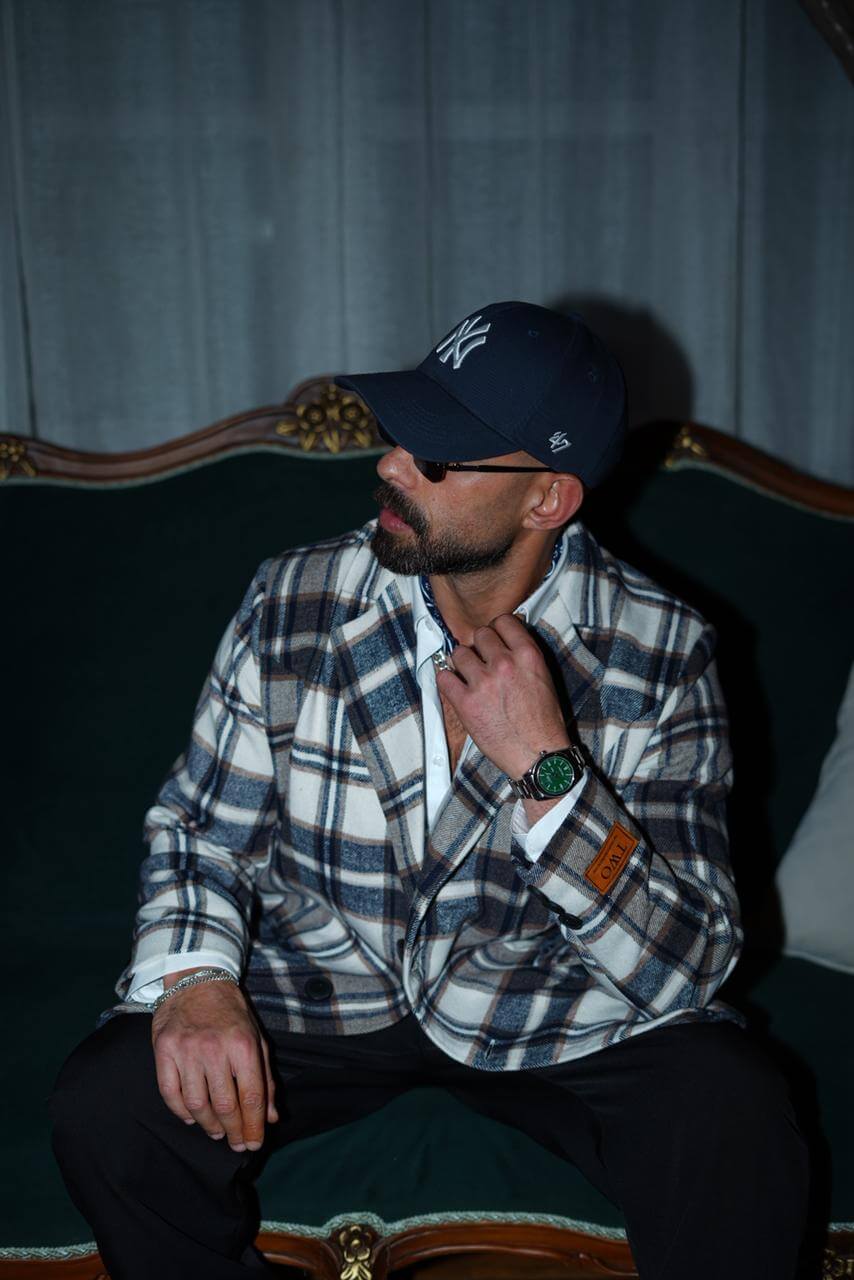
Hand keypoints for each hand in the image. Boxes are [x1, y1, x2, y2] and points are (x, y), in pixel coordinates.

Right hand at [152, 976, 277, 1152]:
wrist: (197, 980)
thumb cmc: (231, 1013)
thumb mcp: (256, 1038)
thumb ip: (265, 1078)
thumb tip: (271, 1116)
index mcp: (243, 1045)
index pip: (251, 1097)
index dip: (254, 1126)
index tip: (254, 1143)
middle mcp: (215, 1048)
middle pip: (225, 1105)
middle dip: (234, 1131)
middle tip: (237, 1144)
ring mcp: (187, 1050)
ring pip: (197, 1104)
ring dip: (208, 1125)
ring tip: (217, 1132)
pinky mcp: (164, 1050)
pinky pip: (170, 1093)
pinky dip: (181, 1112)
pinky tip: (191, 1117)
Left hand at [435, 613, 569, 779]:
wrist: (538, 755)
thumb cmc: (543, 722)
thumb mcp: (544, 679)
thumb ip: (523, 657)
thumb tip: (505, 642)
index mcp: (528, 656)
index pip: (503, 621)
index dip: (496, 629)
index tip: (494, 638)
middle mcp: (504, 664)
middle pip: (479, 634)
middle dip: (479, 646)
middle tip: (482, 660)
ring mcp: (483, 683)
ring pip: (459, 653)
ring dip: (462, 662)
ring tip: (469, 676)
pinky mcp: (466, 703)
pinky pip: (443, 678)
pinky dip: (447, 680)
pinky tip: (455, 687)